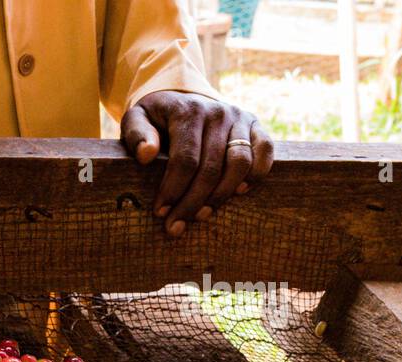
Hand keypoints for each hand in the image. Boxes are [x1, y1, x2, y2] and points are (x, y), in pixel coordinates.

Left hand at [121, 91, 273, 236]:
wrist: (183, 96)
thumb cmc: (156, 116)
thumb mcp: (137, 117)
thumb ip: (136, 133)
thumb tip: (146, 155)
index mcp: (188, 112)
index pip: (185, 159)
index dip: (173, 189)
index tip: (160, 212)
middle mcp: (217, 113)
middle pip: (211, 167)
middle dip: (192, 202)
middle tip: (176, 225)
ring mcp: (239, 118)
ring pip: (240, 163)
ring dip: (221, 195)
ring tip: (201, 214)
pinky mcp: (255, 125)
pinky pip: (265, 151)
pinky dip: (256, 174)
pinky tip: (238, 193)